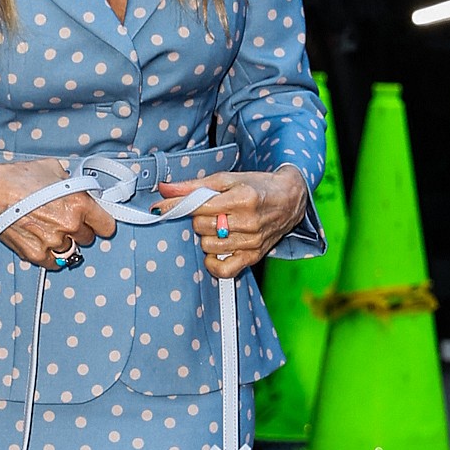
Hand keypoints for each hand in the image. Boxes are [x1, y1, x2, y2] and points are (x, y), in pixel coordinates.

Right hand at [0, 158, 117, 267]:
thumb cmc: (18, 177)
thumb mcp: (53, 169)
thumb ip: (72, 183)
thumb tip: (81, 191)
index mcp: (78, 203)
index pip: (107, 226)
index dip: (101, 223)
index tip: (96, 222)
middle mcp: (69, 225)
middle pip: (88, 238)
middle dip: (79, 229)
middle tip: (63, 219)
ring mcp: (53, 242)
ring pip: (71, 250)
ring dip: (64, 241)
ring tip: (47, 228)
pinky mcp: (37, 255)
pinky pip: (55, 261)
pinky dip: (51, 254)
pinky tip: (41, 240)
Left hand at [159, 168, 307, 280]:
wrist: (290, 200)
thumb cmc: (257, 187)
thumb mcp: (227, 179)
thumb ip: (194, 186)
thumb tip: (164, 189)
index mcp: (241, 198)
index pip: (198, 206)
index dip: (176, 206)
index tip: (159, 209)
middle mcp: (248, 222)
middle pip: (201, 226)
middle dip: (199, 218)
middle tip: (210, 212)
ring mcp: (251, 242)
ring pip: (208, 246)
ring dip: (206, 236)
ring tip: (218, 227)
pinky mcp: (253, 257)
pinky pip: (224, 270)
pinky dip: (213, 263)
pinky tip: (215, 251)